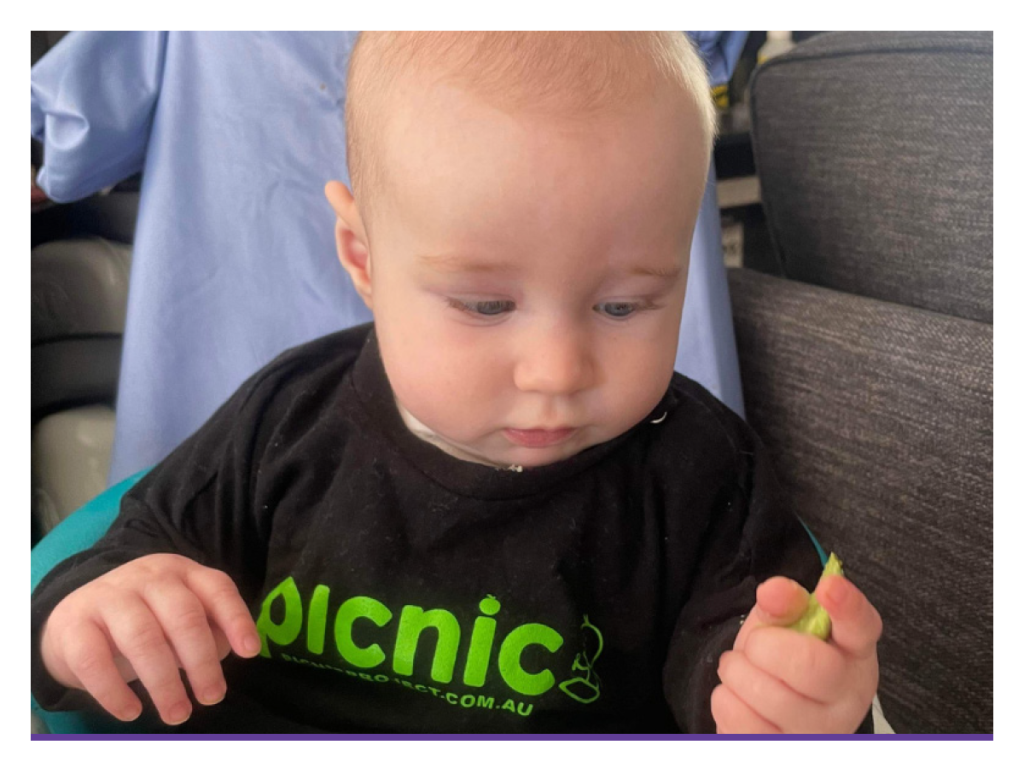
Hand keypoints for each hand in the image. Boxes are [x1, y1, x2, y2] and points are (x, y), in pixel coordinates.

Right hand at [40, 554, 261, 724]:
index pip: (217, 588)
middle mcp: (148, 577)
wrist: (73, 618)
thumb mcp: (178, 618)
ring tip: (178, 714)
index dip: (236, 619)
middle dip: (201, 660)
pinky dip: (114, 691)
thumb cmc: (144, 621)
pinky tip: (131, 712)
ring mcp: (108, 596)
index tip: (250, 652)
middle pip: (183, 615)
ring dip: (164, 682)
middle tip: (212, 697)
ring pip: (142, 637)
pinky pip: (93, 660)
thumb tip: (224, 649)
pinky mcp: (73, 624)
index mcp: (182, 572)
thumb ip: (207, 628)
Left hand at [711, 574, 881, 733]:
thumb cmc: (784, 662)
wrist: (774, 715)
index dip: (847, 605)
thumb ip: (783, 604)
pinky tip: (739, 698)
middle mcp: (847, 697)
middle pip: (808, 665)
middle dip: (763, 646)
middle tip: (755, 645)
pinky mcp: (786, 753)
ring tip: (743, 670)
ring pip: (767, 695)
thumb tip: (774, 591)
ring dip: (737, 672)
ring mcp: (820, 733)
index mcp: (853, 652)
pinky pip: (741, 722)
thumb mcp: (784, 625)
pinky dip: (726, 701)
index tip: (830, 588)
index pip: (860, 625)